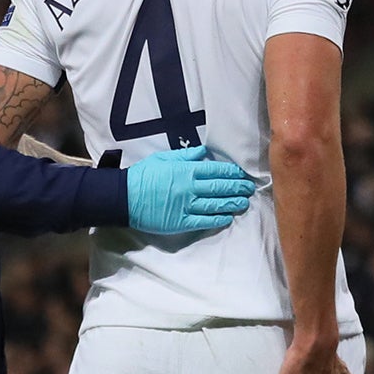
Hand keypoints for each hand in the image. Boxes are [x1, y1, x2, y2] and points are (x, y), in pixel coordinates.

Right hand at [124, 146, 254, 234]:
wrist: (124, 197)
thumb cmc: (142, 176)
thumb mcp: (162, 159)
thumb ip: (184, 155)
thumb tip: (203, 151)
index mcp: (186, 170)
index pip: (216, 170)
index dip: (232, 172)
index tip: (242, 174)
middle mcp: (190, 187)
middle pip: (220, 187)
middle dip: (237, 187)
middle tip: (249, 188)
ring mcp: (186, 206)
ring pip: (216, 204)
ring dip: (232, 203)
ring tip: (244, 202)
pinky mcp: (181, 222)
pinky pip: (204, 221)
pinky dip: (218, 219)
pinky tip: (228, 217)